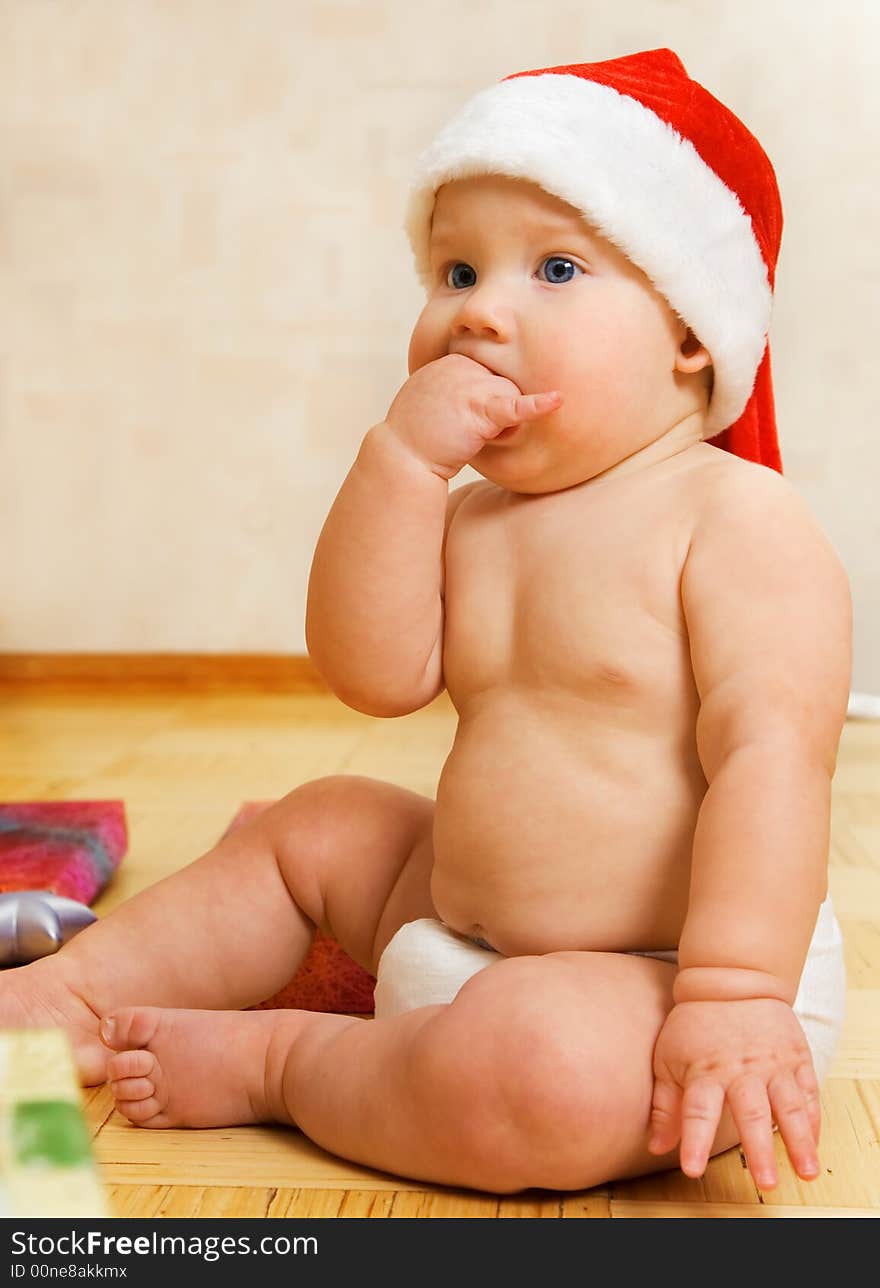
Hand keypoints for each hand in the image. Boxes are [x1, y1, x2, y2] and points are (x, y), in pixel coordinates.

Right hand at [383, 354, 561, 478]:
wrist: (402, 457)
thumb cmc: (420, 437)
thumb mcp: (437, 402)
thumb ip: (459, 392)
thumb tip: (482, 399)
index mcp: (451, 361)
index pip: (488, 375)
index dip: (484, 402)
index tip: (462, 420)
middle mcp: (461, 365)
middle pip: (501, 383)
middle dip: (494, 411)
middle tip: (463, 432)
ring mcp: (471, 384)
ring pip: (510, 395)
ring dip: (500, 423)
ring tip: (468, 436)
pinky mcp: (481, 408)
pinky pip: (515, 405)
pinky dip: (536, 406)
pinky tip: (557, 401)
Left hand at [648, 998, 820, 1189]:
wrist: (733, 980)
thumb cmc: (695, 1024)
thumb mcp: (669, 1057)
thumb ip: (664, 1104)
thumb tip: (655, 1147)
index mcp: (705, 1071)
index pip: (697, 1112)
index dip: (694, 1141)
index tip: (693, 1169)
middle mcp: (741, 1070)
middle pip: (751, 1114)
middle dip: (759, 1150)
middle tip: (766, 1183)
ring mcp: (772, 1063)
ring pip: (789, 1107)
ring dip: (799, 1142)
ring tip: (807, 1171)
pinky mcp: (796, 1057)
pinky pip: (809, 1092)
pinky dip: (813, 1120)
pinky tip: (814, 1143)